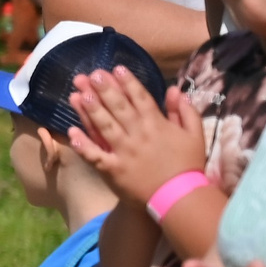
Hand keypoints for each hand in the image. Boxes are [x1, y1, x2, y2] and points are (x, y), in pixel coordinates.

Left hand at [67, 70, 206, 204]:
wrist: (180, 198)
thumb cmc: (188, 166)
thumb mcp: (194, 136)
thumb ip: (185, 111)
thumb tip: (175, 89)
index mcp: (157, 125)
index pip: (140, 98)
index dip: (127, 82)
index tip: (115, 68)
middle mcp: (138, 135)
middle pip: (119, 107)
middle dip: (104, 89)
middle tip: (91, 74)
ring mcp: (123, 152)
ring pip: (104, 127)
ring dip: (90, 110)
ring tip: (78, 94)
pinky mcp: (113, 170)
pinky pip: (95, 156)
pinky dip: (82, 144)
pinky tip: (71, 131)